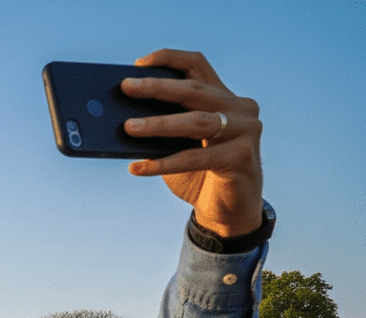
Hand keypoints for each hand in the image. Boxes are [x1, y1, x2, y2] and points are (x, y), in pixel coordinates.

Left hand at [121, 49, 262, 236]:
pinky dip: (163, 163)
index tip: (139, 63)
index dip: (169, 59)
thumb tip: (120, 120)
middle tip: (125, 87)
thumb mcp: (176, 146)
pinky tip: (138, 168)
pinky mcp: (242, 156)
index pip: (197, 66)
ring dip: (159, 124)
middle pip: (194, 90)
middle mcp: (239, 108)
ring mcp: (245, 130)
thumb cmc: (198, 174)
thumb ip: (160, 130)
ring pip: (196, 121)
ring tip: (128, 127)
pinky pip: (196, 157)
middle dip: (157, 88)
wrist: (227, 210)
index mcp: (222, 97)